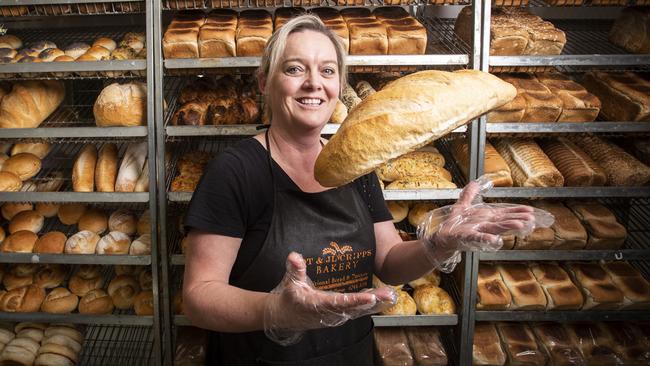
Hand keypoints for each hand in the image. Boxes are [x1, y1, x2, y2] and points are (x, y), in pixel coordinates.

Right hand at [264, 252, 396, 345]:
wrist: (285, 317)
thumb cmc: (289, 297)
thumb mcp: (290, 282)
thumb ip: (295, 269)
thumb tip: (294, 255)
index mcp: (318, 304)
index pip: (340, 303)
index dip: (356, 301)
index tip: (370, 297)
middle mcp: (330, 313)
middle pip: (355, 308)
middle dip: (373, 302)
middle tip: (389, 294)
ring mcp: (335, 316)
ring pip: (358, 311)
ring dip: (375, 304)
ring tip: (390, 295)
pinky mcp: (338, 315)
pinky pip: (356, 311)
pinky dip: (369, 306)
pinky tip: (381, 298)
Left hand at [418, 175, 552, 271]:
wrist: (442, 237)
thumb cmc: (454, 224)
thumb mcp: (462, 206)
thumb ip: (469, 195)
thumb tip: (474, 183)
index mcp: (485, 217)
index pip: (504, 213)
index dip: (516, 211)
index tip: (530, 211)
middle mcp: (485, 224)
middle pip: (503, 221)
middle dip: (517, 219)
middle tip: (531, 219)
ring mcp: (477, 231)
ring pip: (495, 228)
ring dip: (507, 227)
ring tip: (520, 225)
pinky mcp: (468, 237)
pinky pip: (478, 238)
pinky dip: (486, 238)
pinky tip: (495, 240)